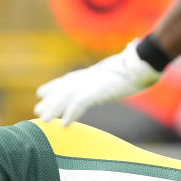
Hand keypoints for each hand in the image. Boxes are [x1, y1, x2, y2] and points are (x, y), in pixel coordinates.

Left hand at [35, 40, 160, 125]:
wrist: (142, 62)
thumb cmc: (139, 63)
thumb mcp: (123, 67)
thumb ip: (118, 66)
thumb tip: (127, 55)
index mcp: (92, 73)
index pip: (68, 79)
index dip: (54, 86)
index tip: (41, 92)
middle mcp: (87, 77)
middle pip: (63, 89)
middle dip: (50, 101)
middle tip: (37, 111)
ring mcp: (90, 83)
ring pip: (65, 98)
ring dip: (54, 110)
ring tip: (43, 121)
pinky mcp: (95, 90)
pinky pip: (78, 105)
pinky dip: (70, 114)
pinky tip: (64, 125)